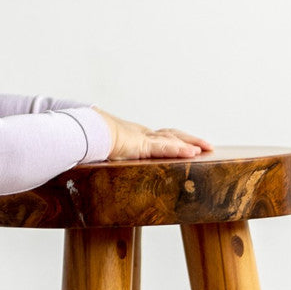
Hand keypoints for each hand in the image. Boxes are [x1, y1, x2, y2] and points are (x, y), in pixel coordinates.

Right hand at [95, 109, 213, 160]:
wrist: (83, 131)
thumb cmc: (88, 138)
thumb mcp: (99, 148)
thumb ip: (103, 152)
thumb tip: (94, 158)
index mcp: (133, 136)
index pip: (159, 136)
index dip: (173, 139)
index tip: (186, 143)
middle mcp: (141, 134)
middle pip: (172, 134)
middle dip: (189, 139)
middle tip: (206, 144)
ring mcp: (143, 138)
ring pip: (173, 139)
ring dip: (192, 143)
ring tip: (207, 147)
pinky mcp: (142, 145)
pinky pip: (165, 148)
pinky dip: (180, 150)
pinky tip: (193, 153)